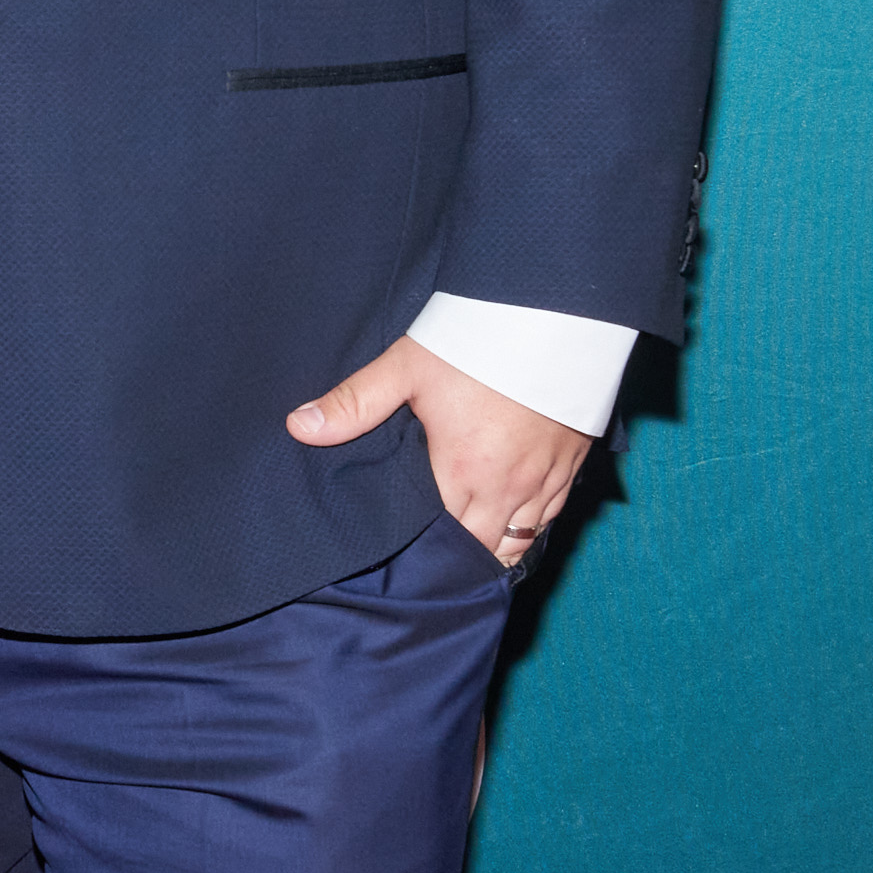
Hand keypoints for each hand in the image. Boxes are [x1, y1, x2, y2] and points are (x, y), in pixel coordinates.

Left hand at [286, 335, 590, 567]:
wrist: (553, 314)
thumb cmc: (478, 341)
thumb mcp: (407, 369)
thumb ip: (354, 404)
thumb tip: (299, 427)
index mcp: (464, 474)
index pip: (440, 540)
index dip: (420, 548)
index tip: (402, 549)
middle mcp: (508, 489)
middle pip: (480, 551)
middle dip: (457, 558)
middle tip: (431, 553)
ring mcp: (545, 481)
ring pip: (520, 542)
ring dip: (493, 545)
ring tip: (468, 544)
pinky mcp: (572, 466)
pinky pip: (551, 517)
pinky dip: (529, 524)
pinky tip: (510, 518)